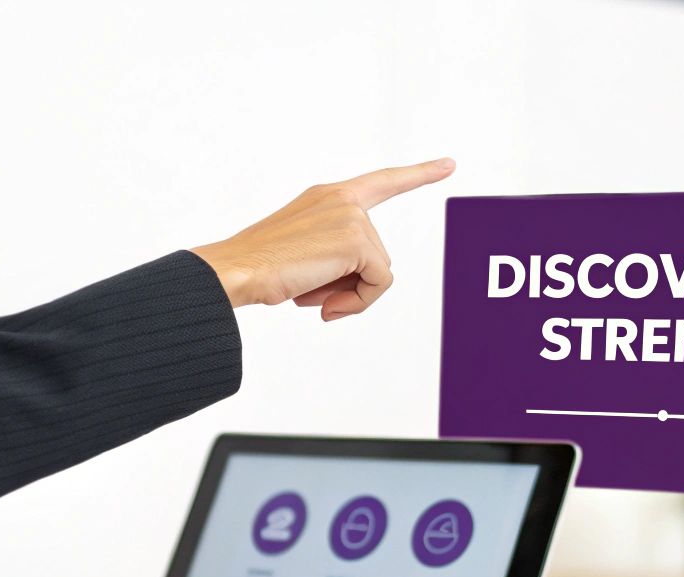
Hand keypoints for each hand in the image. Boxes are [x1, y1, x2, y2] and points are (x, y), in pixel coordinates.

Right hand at [191, 157, 455, 319]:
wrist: (236, 271)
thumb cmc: (260, 268)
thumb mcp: (304, 256)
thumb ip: (335, 259)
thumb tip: (353, 291)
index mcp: (327, 196)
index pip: (380, 182)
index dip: (417, 174)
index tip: (447, 165)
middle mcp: (341, 199)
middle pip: (376, 253)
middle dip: (351, 283)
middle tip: (312, 292)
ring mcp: (350, 216)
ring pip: (379, 271)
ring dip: (351, 295)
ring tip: (311, 294)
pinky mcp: (356, 239)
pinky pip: (379, 283)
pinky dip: (358, 303)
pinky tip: (325, 304)